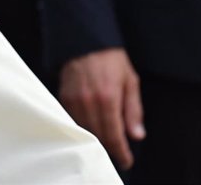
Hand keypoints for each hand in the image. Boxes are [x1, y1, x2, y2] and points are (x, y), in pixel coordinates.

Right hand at [59, 48, 145, 169]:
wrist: (85, 40)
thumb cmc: (110, 59)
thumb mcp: (130, 81)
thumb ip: (133, 110)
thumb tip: (136, 135)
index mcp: (108, 98)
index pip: (114, 135)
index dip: (121, 152)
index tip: (126, 160)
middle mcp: (89, 102)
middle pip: (98, 136)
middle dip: (109, 147)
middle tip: (117, 153)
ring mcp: (74, 100)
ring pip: (84, 130)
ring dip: (95, 138)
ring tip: (105, 141)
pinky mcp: (64, 97)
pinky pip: (73, 119)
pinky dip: (83, 126)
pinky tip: (90, 127)